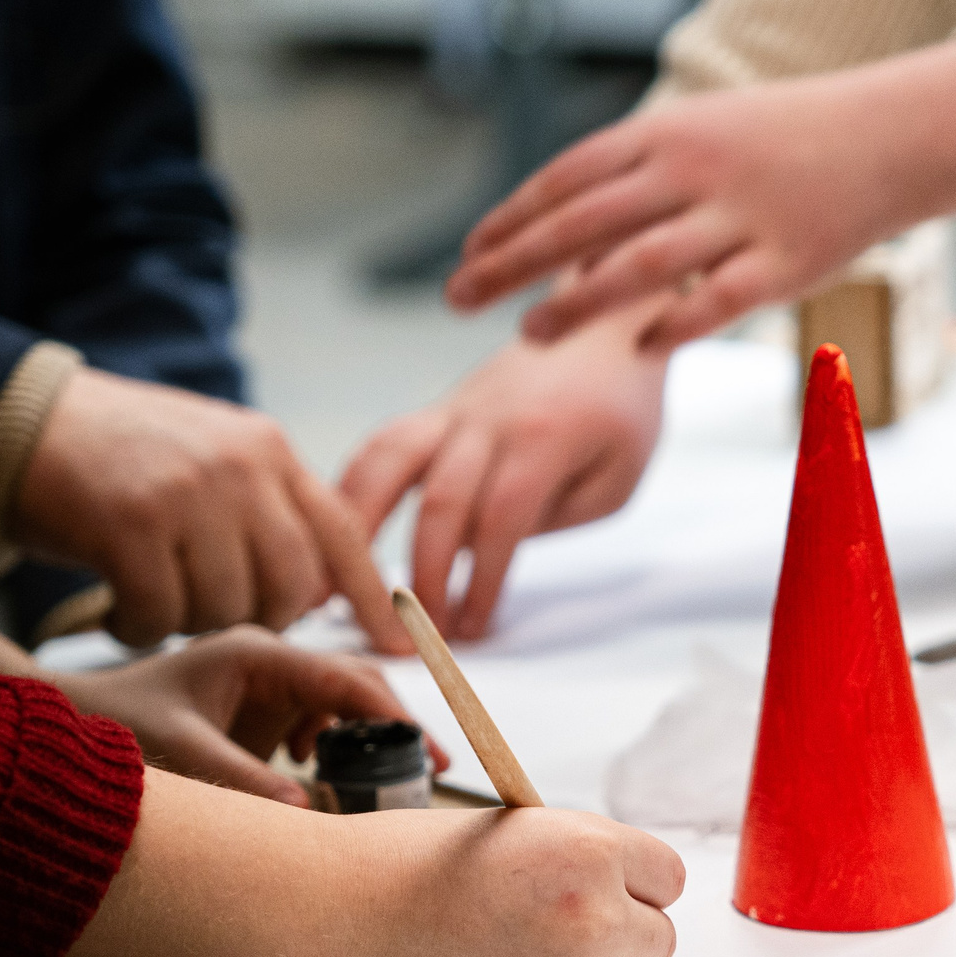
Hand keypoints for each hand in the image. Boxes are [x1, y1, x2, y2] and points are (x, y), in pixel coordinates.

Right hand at [14, 368, 409, 652]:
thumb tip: (319, 588)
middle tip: (206, 609)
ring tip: (150, 594)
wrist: (21, 420)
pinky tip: (114, 606)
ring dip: (186, 622)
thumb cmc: (118, 455)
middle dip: (256, 619)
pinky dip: (137, 626)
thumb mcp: (212, 456)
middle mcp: (238, 468)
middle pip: (289, 588)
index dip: (370, 598)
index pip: (340, 532)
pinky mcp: (129, 524)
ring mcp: (187, 494)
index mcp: (267, 450)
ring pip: (225, 609)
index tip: (395, 650)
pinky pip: (160, 616)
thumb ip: (266, 507)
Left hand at [51, 626, 434, 805]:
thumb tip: (307, 812)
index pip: (344, 677)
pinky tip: (312, 772)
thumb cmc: (118, 722)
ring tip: (378, 781)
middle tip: (428, 770)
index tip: (425, 750)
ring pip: (341, 703)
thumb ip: (240, 777)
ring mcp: (267, 683)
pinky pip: (317, 721)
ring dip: (363, 739)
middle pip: (355, 683)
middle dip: (393, 725)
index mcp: (255, 654)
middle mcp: (269, 661)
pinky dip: (330, 748)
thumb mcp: (180, 751)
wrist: (76, 718)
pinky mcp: (261, 708)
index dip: (392, 714)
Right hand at [67, 775, 686, 956]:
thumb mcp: (514, 829)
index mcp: (591, 852)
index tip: (611, 887)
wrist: (338, 917)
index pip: (669, 877)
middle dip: (620, 932)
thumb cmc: (410, 863)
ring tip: (510, 949)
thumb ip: (581, 857)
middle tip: (558, 923)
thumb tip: (625, 889)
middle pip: (657, 939)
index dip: (635, 881)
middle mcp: (595, 919)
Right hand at [339, 308, 670, 638]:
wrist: (605, 322)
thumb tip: (484, 551)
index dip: (481, 580)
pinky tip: (333, 537)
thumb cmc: (622, 408)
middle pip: (441, 502)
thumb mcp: (620, 474)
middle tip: (413, 635)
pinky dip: (351, 490)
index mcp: (545, 436)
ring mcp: (455, 409)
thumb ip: (559, 514)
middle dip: (424, 577)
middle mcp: (489, 419)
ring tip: (335, 585)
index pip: (502, 520)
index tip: (471, 629)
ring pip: (389, 461)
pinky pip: (382, 445)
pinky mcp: (436, 409)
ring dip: (361, 527)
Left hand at [445, 41, 955, 346]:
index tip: (466, 256)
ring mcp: (741, 217)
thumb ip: (628, 170)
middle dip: (512, 263)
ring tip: (528, 334)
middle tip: (459, 300)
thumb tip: (548, 213)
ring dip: (576, 302)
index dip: (510, 219)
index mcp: (664, 133)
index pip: (566, 178)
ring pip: (640, 266)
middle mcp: (694, 170)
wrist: (882, 137)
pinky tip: (637, 346)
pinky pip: (717, 301)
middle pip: (582, 221)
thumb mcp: (695, 131)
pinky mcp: (786, 263)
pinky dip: (673, 324)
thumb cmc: (773, 142)